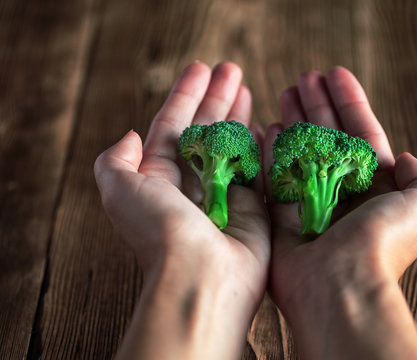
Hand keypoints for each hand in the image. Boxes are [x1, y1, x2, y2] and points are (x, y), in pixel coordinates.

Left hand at [94, 62, 269, 359]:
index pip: (173, 125)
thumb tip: (130, 137)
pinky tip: (265, 122)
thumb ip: (116, 160)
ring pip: (232, 144)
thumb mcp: (120, 190)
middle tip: (232, 68)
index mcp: (160, 177)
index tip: (202, 67)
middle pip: (205, 129)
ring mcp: (225, 194)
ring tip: (247, 85)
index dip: (186, 94)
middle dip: (217, 97)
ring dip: (238, 114)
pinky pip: (258, 168)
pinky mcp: (254, 207)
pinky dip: (261, 145)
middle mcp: (192, 183)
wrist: (202, 276)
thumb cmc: (159, 231)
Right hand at [264, 67, 416, 358]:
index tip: (335, 73)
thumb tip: (402, 157)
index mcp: (374, 185)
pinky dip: (272, 149)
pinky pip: (275, 174)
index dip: (349, 101)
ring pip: (300, 149)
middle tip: (304, 77)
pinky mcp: (282, 215)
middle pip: (327, 135)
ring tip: (286, 90)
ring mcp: (310, 200)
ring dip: (294, 118)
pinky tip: (267, 124)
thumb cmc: (383, 244)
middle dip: (317, 104)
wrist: (341, 286)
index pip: (360, 131)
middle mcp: (341, 190)